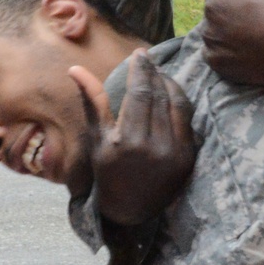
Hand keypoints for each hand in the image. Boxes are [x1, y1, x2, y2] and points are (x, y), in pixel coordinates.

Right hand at [69, 52, 196, 226]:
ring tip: (160, 74)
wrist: (129, 210)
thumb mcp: (96, 138)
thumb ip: (92, 101)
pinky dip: (180, 103)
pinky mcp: (188, 159)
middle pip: (159, 96)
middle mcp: (153, 147)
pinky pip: (188, 121)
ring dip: (170, 84)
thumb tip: (75, 69)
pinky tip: (171, 94)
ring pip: (177, 105)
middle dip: (154, 72)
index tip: (139, 55)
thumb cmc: (107, 171)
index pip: (139, 93)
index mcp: (127, 141)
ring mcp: (174, 154)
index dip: (140, 70)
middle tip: (148, 59)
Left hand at [201, 0, 263, 86]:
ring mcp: (214, 52)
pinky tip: (234, 38)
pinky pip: (217, 51)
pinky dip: (224, 43)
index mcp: (217, 4)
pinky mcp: (223, 69)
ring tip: (238, 13)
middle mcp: (209, 29)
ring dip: (224, 19)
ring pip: (214, 28)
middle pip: (214, 3)